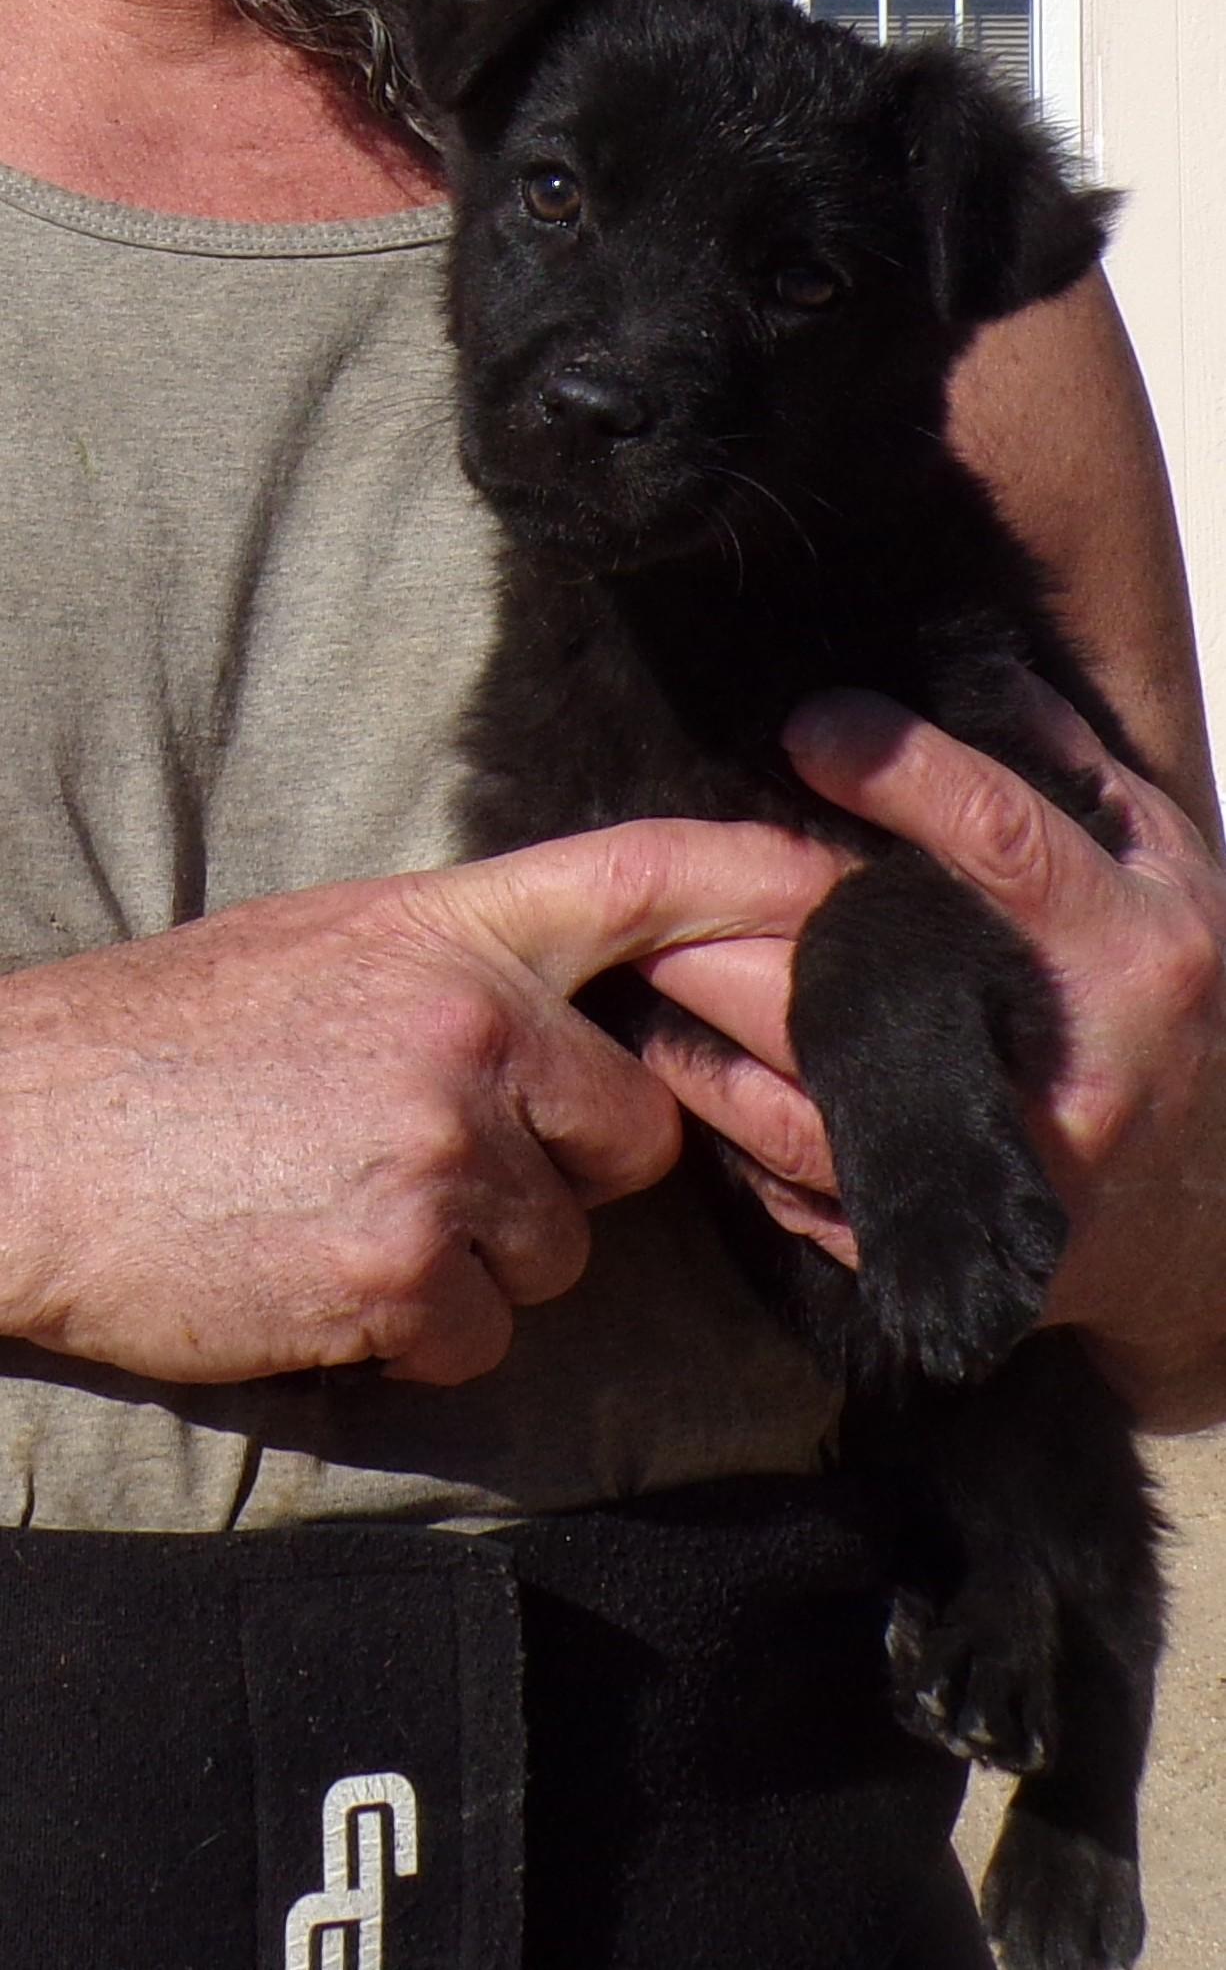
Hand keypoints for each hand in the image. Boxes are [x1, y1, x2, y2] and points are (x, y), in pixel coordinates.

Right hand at [0, 820, 830, 1388]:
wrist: (22, 1138)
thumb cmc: (168, 1044)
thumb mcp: (327, 948)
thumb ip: (467, 969)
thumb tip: (581, 1023)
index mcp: (448, 926)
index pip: (645, 875)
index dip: (767, 884)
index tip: (844, 897)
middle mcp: (470, 1024)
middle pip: (636, 1128)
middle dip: (569, 1165)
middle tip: (435, 1156)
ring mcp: (441, 1146)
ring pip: (562, 1246)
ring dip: (482, 1256)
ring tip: (348, 1208)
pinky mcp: (405, 1270)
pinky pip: (488, 1332)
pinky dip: (423, 1330)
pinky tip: (322, 1273)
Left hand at [648, 683, 1225, 1428]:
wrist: (1204, 1205)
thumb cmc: (1171, 1002)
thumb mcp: (1162, 871)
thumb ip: (1069, 773)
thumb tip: (963, 677)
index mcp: (1132, 952)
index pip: (1001, 841)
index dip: (898, 772)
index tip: (808, 728)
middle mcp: (1072, 1071)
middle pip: (864, 988)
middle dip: (743, 924)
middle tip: (656, 875)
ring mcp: (1003, 1176)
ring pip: (807, 1110)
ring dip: (699, 1041)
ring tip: (633, 970)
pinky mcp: (950, 1244)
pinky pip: (803, 1194)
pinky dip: (727, 1134)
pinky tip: (674, 1074)